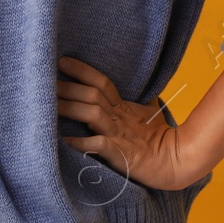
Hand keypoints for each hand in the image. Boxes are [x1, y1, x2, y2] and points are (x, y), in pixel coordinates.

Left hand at [57, 56, 197, 190]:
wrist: (178, 161)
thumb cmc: (162, 139)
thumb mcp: (151, 113)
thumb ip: (140, 101)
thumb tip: (139, 88)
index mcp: (126, 107)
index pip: (102, 82)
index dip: (83, 70)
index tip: (63, 61)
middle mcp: (120, 117)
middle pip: (93, 95)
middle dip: (68, 87)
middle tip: (44, 81)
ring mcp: (120, 134)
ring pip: (93, 114)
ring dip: (70, 108)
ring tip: (48, 106)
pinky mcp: (121, 153)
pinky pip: (98, 145)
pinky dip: (81, 142)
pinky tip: (64, 140)